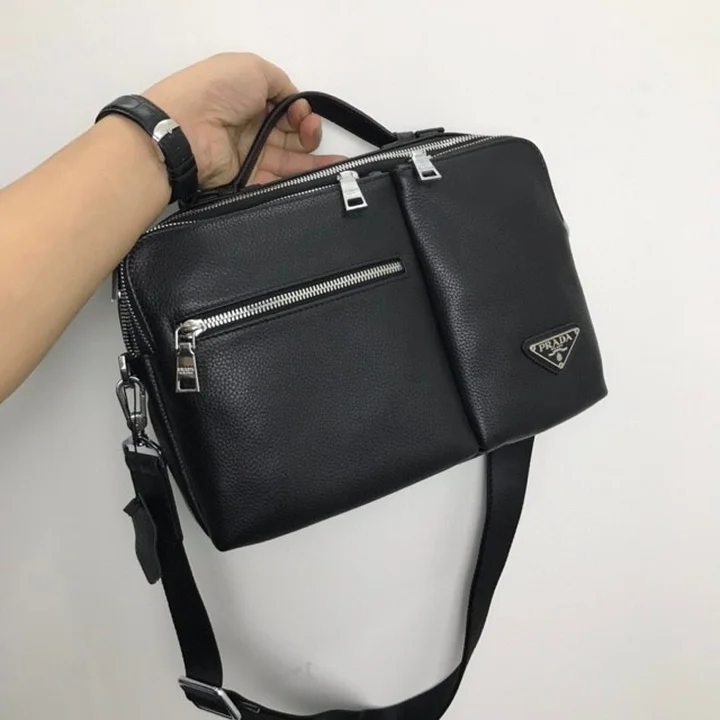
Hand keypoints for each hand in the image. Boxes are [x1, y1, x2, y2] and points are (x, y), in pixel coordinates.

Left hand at [143, 52, 343, 187]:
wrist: (186, 128)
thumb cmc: (216, 91)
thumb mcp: (254, 68)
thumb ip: (281, 83)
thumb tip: (296, 103)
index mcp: (250, 96)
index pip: (286, 107)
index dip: (301, 110)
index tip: (302, 113)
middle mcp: (250, 124)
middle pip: (291, 134)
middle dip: (309, 132)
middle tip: (311, 131)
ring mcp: (249, 152)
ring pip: (290, 158)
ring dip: (315, 159)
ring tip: (336, 161)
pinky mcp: (248, 177)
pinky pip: (278, 180)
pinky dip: (301, 180)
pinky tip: (324, 177)